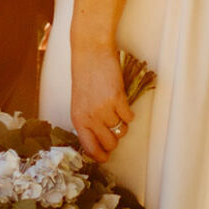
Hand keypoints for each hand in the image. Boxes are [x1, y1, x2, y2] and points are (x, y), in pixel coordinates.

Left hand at [71, 43, 133, 162]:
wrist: (90, 52)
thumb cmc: (84, 76)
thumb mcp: (80, 102)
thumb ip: (87, 121)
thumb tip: (99, 140)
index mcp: (78, 120)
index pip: (90, 149)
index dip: (101, 156)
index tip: (106, 156)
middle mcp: (90, 117)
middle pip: (110, 143)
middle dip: (115, 138)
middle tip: (113, 127)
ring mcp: (104, 109)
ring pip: (122, 130)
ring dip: (122, 123)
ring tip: (116, 109)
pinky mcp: (117, 99)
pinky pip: (129, 117)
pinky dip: (129, 112)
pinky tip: (122, 102)